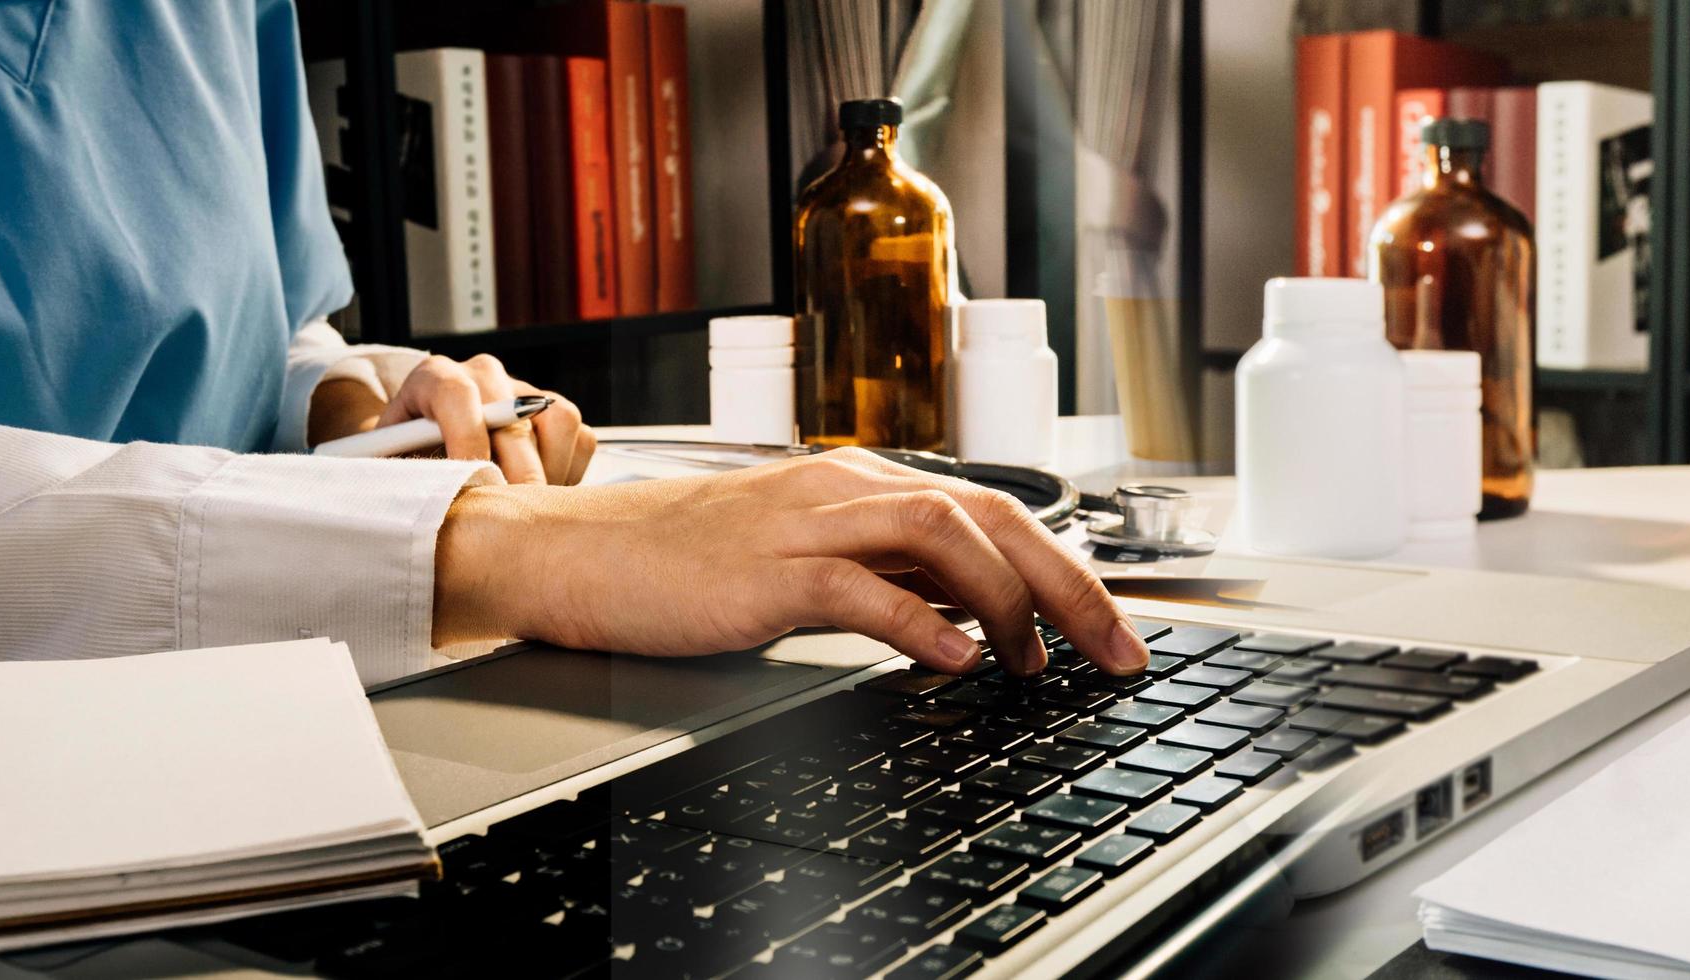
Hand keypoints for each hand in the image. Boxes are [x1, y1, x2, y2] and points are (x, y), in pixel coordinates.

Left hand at [313, 354, 596, 483]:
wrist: (424, 453)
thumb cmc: (404, 464)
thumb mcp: (390, 465)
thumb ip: (407, 473)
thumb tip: (433, 498)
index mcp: (434, 377)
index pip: (457, 394)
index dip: (466, 442)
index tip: (471, 488)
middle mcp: (484, 375)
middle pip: (514, 419)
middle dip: (516, 477)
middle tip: (511, 520)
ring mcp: (524, 390)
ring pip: (558, 423)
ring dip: (549, 473)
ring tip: (525, 507)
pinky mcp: (556, 411)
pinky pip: (580, 439)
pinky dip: (568, 473)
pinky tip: (539, 494)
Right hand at [431, 447, 1147, 676]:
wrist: (574, 553)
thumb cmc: (682, 563)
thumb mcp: (807, 562)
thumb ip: (890, 577)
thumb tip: (978, 616)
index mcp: (861, 484)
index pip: (995, 510)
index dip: (1066, 566)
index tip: (1111, 626)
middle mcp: (845, 490)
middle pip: (990, 516)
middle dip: (1069, 585)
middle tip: (1116, 649)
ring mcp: (805, 524)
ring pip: (942, 536)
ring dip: (1007, 600)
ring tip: (1037, 661)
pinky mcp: (766, 572)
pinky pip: (862, 590)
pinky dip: (922, 625)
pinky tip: (958, 662)